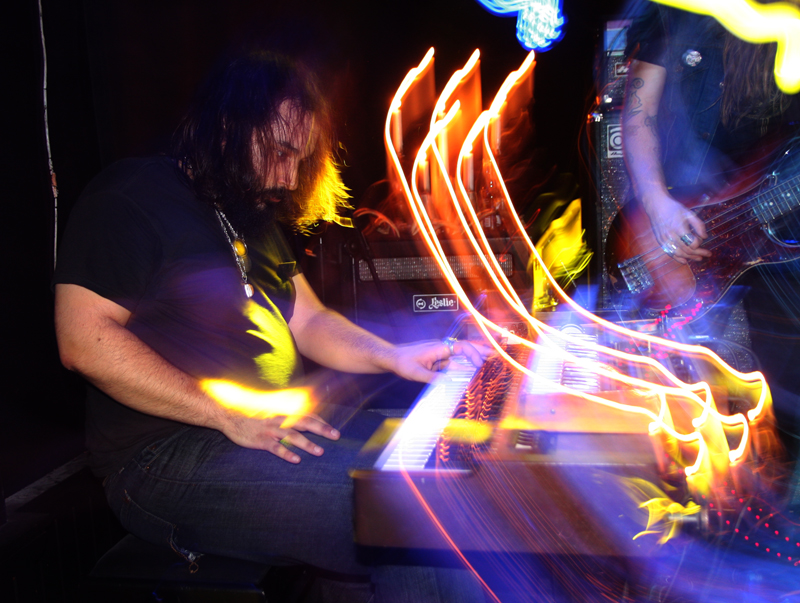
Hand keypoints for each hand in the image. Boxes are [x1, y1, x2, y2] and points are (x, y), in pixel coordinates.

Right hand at [222, 411, 339, 462]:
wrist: (228, 413)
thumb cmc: (251, 412)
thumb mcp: (270, 407)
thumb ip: (285, 411)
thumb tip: (301, 414)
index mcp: (283, 410)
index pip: (306, 414)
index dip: (321, 421)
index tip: (332, 429)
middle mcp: (279, 418)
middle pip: (305, 422)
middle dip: (322, 429)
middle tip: (336, 436)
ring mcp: (270, 429)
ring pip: (292, 435)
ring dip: (307, 444)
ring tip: (320, 451)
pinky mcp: (260, 439)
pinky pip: (275, 447)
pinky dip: (286, 453)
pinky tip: (296, 460)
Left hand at [388, 339, 492, 382]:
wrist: (391, 357)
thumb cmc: (402, 363)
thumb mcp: (416, 373)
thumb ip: (432, 377)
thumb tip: (448, 383)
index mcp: (439, 348)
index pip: (461, 348)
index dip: (473, 355)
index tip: (480, 365)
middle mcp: (442, 349)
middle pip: (465, 348)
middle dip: (481, 350)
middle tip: (497, 354)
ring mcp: (440, 354)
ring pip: (461, 355)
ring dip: (475, 357)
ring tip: (491, 359)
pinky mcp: (438, 360)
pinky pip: (454, 362)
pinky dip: (465, 364)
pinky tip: (472, 368)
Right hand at [642, 192, 709, 263]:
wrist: (656, 206)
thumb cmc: (674, 209)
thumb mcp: (689, 213)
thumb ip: (698, 225)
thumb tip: (705, 237)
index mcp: (679, 228)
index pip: (692, 242)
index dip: (699, 243)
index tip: (702, 239)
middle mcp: (671, 236)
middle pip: (687, 249)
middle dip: (699, 253)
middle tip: (708, 254)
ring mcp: (664, 240)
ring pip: (679, 253)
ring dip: (690, 257)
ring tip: (699, 258)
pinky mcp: (660, 242)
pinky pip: (670, 253)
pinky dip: (678, 258)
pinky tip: (685, 261)